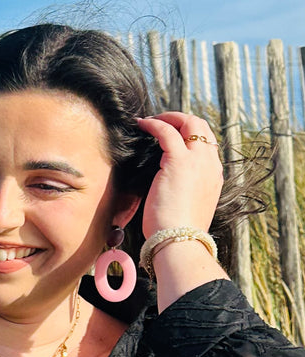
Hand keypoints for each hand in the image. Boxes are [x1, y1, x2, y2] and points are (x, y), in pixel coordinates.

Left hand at [135, 112, 223, 239]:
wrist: (180, 240)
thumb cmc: (177, 231)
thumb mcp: (188, 206)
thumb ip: (184, 190)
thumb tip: (166, 186)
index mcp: (214, 175)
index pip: (207, 144)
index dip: (190, 135)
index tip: (172, 135)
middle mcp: (210, 164)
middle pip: (202, 127)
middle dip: (182, 119)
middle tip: (161, 121)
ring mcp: (197, 161)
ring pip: (190, 123)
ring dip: (169, 117)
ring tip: (150, 120)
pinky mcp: (178, 161)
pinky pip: (167, 131)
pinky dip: (154, 123)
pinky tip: (141, 124)